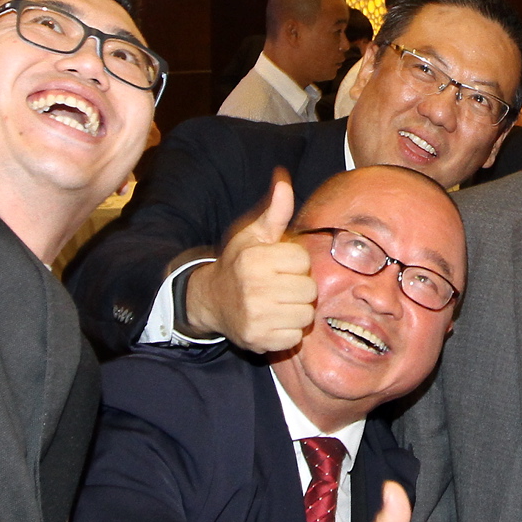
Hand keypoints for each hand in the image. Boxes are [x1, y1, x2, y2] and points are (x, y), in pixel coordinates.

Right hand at [184, 173, 313, 353]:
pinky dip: (288, 332)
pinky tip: (274, 321)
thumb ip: (275, 212)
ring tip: (279, 303)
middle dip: (299, 288)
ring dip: (296, 311)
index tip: (279, 265)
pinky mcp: (259, 340)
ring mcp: (256, 316)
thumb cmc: (240, 264)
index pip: (303, 261)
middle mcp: (254, 288)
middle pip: (309, 290)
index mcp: (255, 259)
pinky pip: (295, 337)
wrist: (212, 300)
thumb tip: (284, 181)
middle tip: (281, 286)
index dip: (295, 263)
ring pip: (305, 315)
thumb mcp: (254, 236)